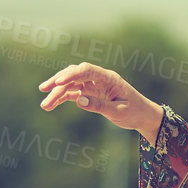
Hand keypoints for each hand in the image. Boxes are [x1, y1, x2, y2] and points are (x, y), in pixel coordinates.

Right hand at [37, 63, 157, 136]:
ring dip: (57, 93)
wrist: (143, 116)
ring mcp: (93, 85)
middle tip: (44, 90)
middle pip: (75, 75)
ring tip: (45, 106)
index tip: (58, 82)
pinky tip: (51, 104)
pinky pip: (73, 93)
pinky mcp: (90, 94)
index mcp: (109, 78)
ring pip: (71, 85)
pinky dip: (62, 98)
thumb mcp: (119, 111)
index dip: (71, 74)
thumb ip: (99, 106)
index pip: (86, 70)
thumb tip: (78, 100)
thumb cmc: (135, 112)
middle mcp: (99, 79)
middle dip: (58, 82)